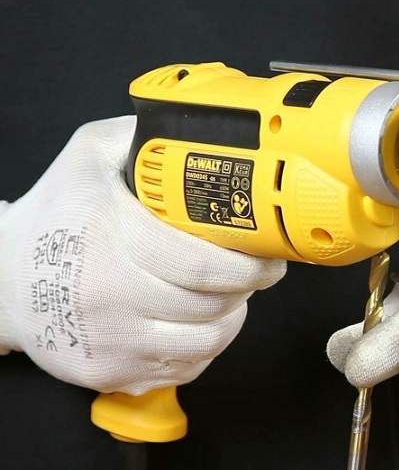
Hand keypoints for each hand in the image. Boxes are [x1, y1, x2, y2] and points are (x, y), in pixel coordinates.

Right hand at [0, 116, 285, 393]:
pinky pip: (185, 367)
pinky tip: (197, 319)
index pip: (202, 264)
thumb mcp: (89, 154)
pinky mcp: (112, 373)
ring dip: (231, 317)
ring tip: (229, 294)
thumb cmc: (56, 214)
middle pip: (211, 305)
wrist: (5, 279)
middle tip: (253, 271)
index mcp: (111, 237)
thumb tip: (200, 129)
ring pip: (206, 341)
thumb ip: (144, 138)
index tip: (268, 256)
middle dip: (247, 287)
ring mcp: (112, 342)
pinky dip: (204, 344)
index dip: (249, 264)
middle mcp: (111, 296)